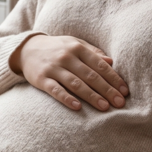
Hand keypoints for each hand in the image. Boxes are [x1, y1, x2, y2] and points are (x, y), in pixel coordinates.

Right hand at [12, 34, 128, 110]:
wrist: (26, 49)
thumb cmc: (56, 48)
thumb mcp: (74, 44)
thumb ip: (93, 52)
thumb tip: (112, 62)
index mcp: (77, 48)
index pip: (99, 64)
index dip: (113, 78)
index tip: (124, 91)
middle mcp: (66, 57)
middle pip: (90, 75)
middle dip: (107, 90)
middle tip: (119, 103)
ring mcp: (53, 68)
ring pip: (76, 84)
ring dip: (91, 96)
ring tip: (104, 107)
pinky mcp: (41, 79)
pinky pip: (55, 90)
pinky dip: (66, 98)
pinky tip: (77, 107)